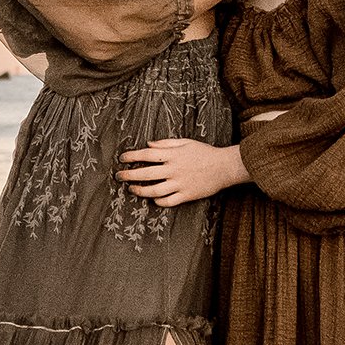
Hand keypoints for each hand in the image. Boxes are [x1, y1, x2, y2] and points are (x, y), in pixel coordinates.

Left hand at [119, 139, 246, 206]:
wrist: (224, 167)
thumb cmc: (204, 152)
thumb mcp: (185, 142)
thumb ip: (166, 143)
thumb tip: (148, 144)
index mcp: (173, 155)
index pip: (147, 155)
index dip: (132, 156)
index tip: (122, 159)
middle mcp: (174, 170)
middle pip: (146, 174)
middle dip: (129, 175)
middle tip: (119, 176)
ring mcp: (180, 184)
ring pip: (154, 190)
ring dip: (140, 190)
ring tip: (132, 189)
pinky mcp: (186, 195)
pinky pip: (168, 201)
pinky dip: (158, 201)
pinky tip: (153, 199)